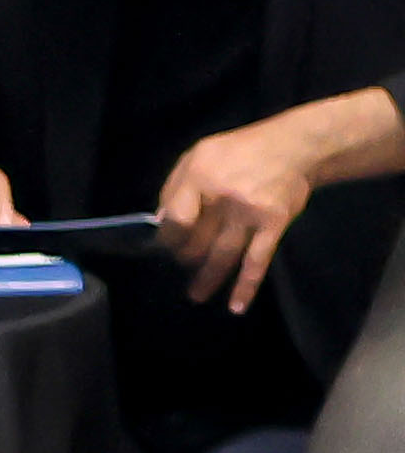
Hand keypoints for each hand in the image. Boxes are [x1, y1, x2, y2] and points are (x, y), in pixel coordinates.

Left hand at [164, 106, 342, 309]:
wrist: (294, 146)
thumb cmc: (239, 151)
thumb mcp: (199, 156)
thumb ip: (176, 187)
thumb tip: (159, 223)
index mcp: (200, 177)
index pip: (174, 219)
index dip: (167, 237)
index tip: (166, 246)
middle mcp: (223, 196)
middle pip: (196, 241)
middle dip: (185, 258)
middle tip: (183, 265)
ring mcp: (250, 211)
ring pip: (222, 255)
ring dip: (207, 279)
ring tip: (196, 295)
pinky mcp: (274, 223)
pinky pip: (257, 261)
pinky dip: (246, 286)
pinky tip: (236, 306)